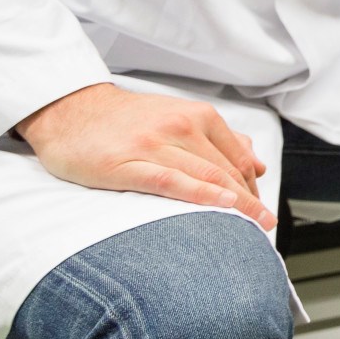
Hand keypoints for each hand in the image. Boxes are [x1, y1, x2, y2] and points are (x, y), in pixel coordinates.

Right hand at [15, 83, 274, 229]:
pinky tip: (222, 206)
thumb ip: (219, 140)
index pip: (238, 157)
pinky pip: (172, 181)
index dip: (254, 186)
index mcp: (199, 117)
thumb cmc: (128, 121)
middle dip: (251, 200)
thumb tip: (257, 164)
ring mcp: (155, 145)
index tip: (261, 209)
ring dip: (236, 203)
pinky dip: (201, 194)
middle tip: (266, 224)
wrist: (73, 111)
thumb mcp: (179, 118)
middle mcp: (182, 127)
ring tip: (254, 227)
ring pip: (207, 175)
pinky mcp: (128, 164)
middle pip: (227, 169)